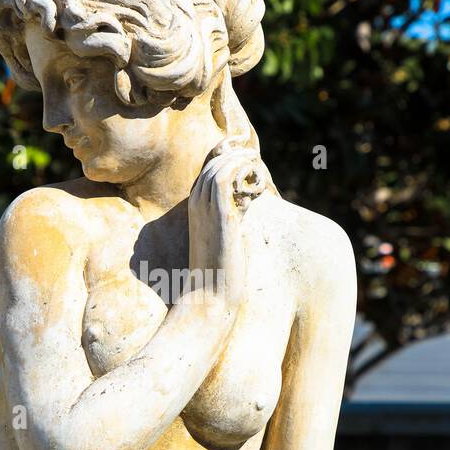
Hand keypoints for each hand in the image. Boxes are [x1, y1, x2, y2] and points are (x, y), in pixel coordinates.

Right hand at [187, 148, 257, 317]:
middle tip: (252, 154)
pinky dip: (238, 167)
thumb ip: (232, 220)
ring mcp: (205, 209)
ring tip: (255, 158)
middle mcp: (196, 205)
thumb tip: (246, 209)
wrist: (208, 295)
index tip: (244, 157)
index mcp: (195, 210)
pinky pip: (223, 177)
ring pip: (217, 167)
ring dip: (239, 158)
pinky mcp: (219, 215)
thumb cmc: (218, 275)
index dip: (225, 159)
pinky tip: (253, 170)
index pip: (206, 172)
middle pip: (211, 165)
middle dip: (233, 154)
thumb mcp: (224, 240)